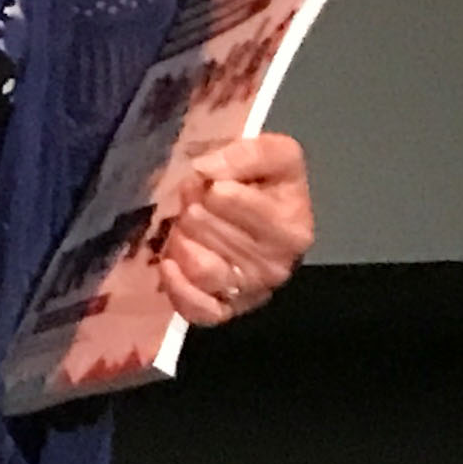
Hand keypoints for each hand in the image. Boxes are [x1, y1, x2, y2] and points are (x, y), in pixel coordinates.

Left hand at [157, 132, 313, 326]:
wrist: (261, 212)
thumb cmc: (265, 183)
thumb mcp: (273, 153)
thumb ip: (247, 154)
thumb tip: (207, 170)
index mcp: (293, 227)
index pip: (226, 199)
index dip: (209, 184)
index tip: (212, 181)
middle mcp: (277, 266)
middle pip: (206, 229)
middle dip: (193, 209)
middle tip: (197, 203)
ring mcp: (250, 291)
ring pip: (200, 268)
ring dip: (182, 240)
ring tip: (188, 228)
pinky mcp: (224, 310)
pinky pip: (197, 309)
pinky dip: (177, 287)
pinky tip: (169, 264)